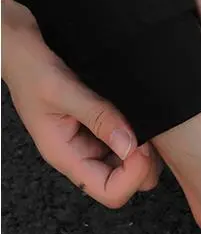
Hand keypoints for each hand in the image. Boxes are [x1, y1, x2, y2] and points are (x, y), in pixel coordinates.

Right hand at [1, 0, 160, 207]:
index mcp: (66, 155)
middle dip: (143, 164)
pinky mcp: (102, 128)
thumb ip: (97, 116)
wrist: (19, 41)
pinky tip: (139, 115)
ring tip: (144, 122)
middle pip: (126, 184)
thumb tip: (129, 146)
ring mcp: (93, 143)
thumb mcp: (60, 88)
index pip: (109, 192)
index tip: (141, 147)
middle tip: (148, 133)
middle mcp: (81, 155)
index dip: (132, 176)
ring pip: (133, 166)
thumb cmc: (27, 64)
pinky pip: (131, 144)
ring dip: (145, 150)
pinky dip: (141, 135)